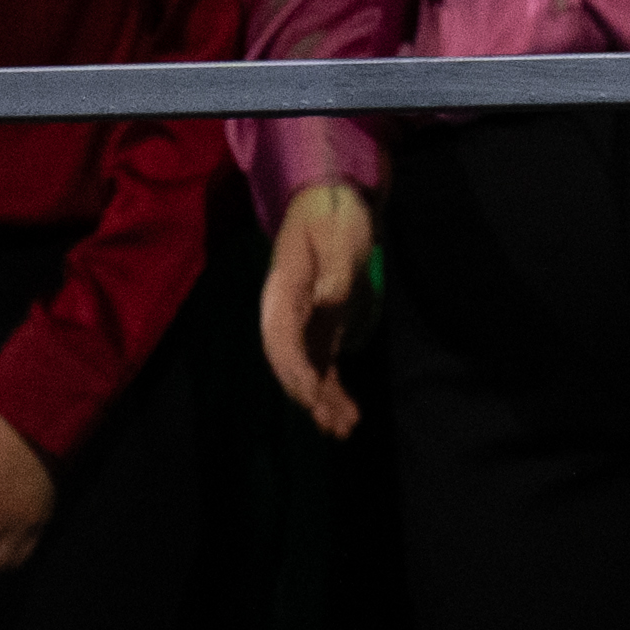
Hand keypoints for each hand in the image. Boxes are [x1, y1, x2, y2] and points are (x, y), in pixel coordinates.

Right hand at [259, 180, 383, 438]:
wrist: (332, 201)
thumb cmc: (332, 214)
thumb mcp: (337, 235)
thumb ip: (334, 270)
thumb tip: (325, 301)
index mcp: (282, 290)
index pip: (280, 337)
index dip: (293, 367)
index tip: (311, 392)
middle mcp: (286, 313)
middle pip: (289, 362)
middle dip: (307, 393)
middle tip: (330, 421)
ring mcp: (303, 324)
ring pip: (307, 370)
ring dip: (323, 400)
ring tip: (344, 428)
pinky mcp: (321, 331)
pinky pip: (323, 367)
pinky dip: (334, 391)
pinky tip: (349, 414)